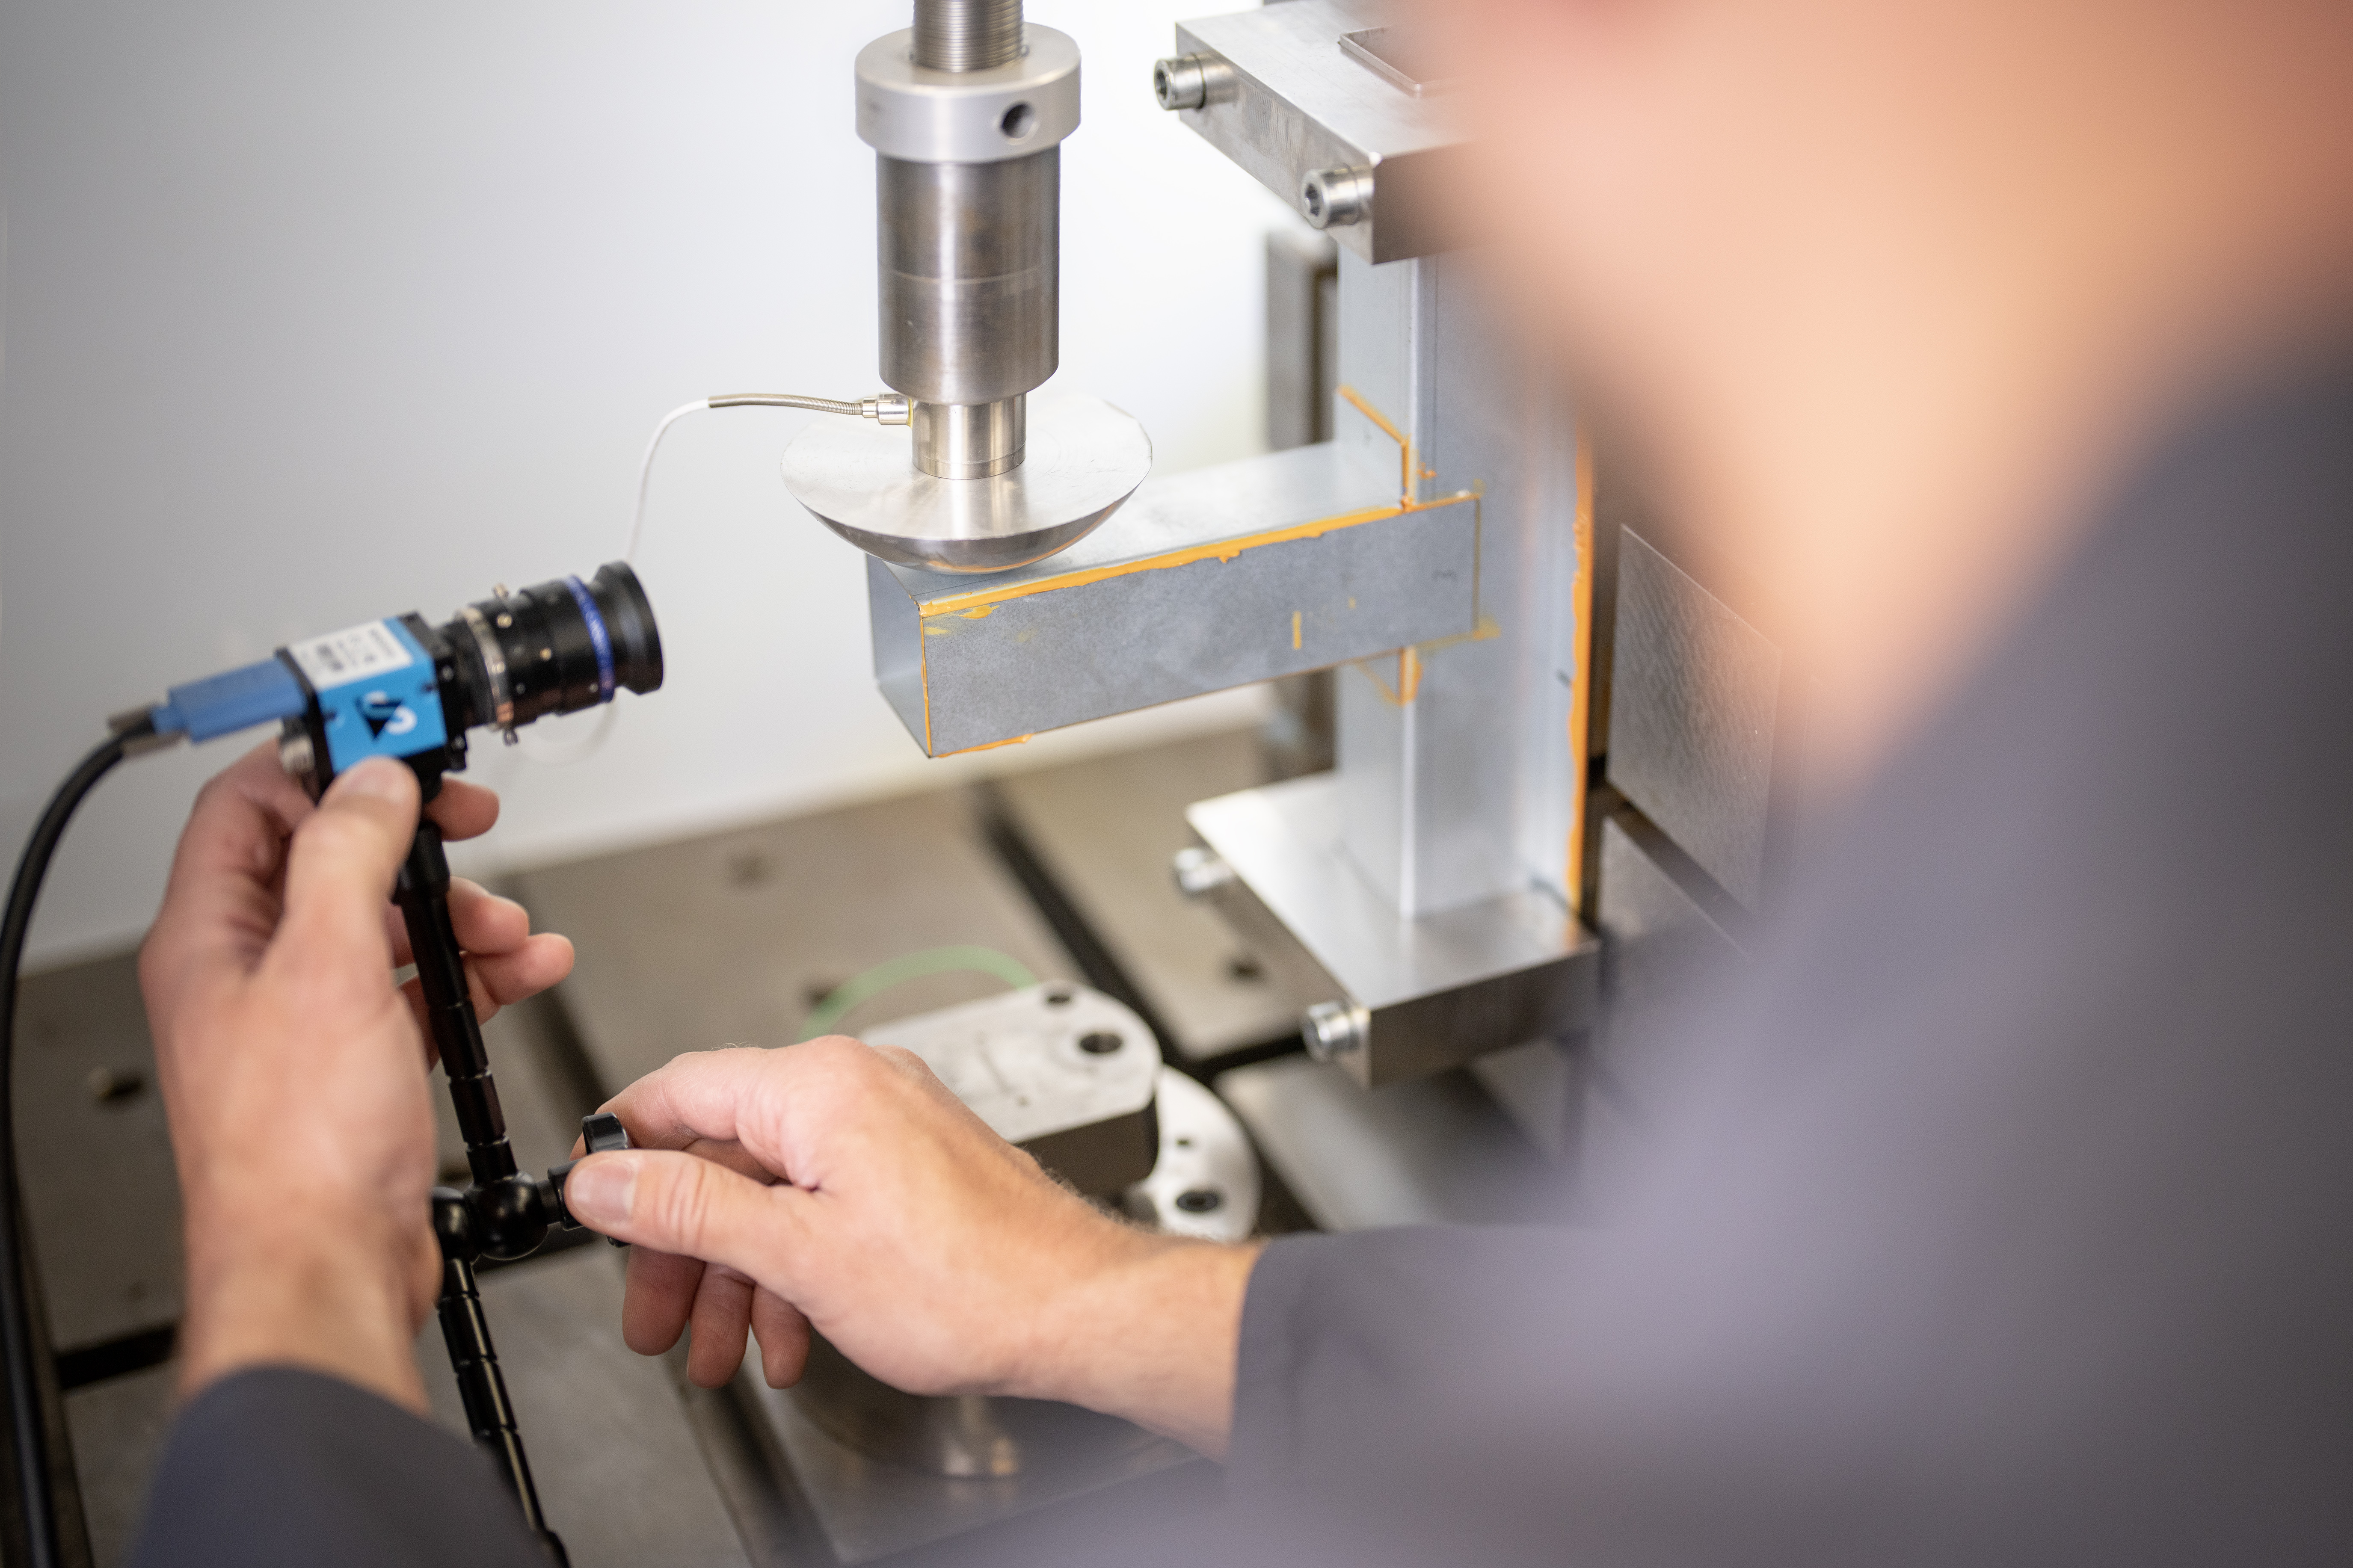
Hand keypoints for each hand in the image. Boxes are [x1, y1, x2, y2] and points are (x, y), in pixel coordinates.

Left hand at [139, 746, 574, 1408]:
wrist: (331, 1265)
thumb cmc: (300, 1148)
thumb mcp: (331, 967)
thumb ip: (349, 855)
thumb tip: (371, 780)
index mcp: (213, 936)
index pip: (252, 804)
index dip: (324, 759)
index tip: (394, 736)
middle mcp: (253, 971)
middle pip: (335, 859)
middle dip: (418, 843)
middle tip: (471, 823)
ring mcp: (309, 1018)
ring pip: (391, 925)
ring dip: (464, 914)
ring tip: (513, 930)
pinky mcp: (362, 1060)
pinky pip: (426, 988)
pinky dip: (479, 973)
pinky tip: (524, 970)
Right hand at [562, 1040, 1261, 1455]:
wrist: (1075, 1311)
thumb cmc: (969, 1283)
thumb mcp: (797, 1252)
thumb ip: (689, 1209)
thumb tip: (606, 1177)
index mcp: (820, 1087)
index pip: (681, 1090)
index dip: (623, 1150)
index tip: (589, 1203)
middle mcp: (856, 1088)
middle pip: (724, 1155)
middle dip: (682, 1250)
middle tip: (654, 1319)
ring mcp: (889, 1126)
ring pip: (774, 1194)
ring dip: (738, 1279)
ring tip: (718, 1353)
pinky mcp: (913, 1168)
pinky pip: (826, 1208)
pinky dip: (796, 1272)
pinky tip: (788, 1340)